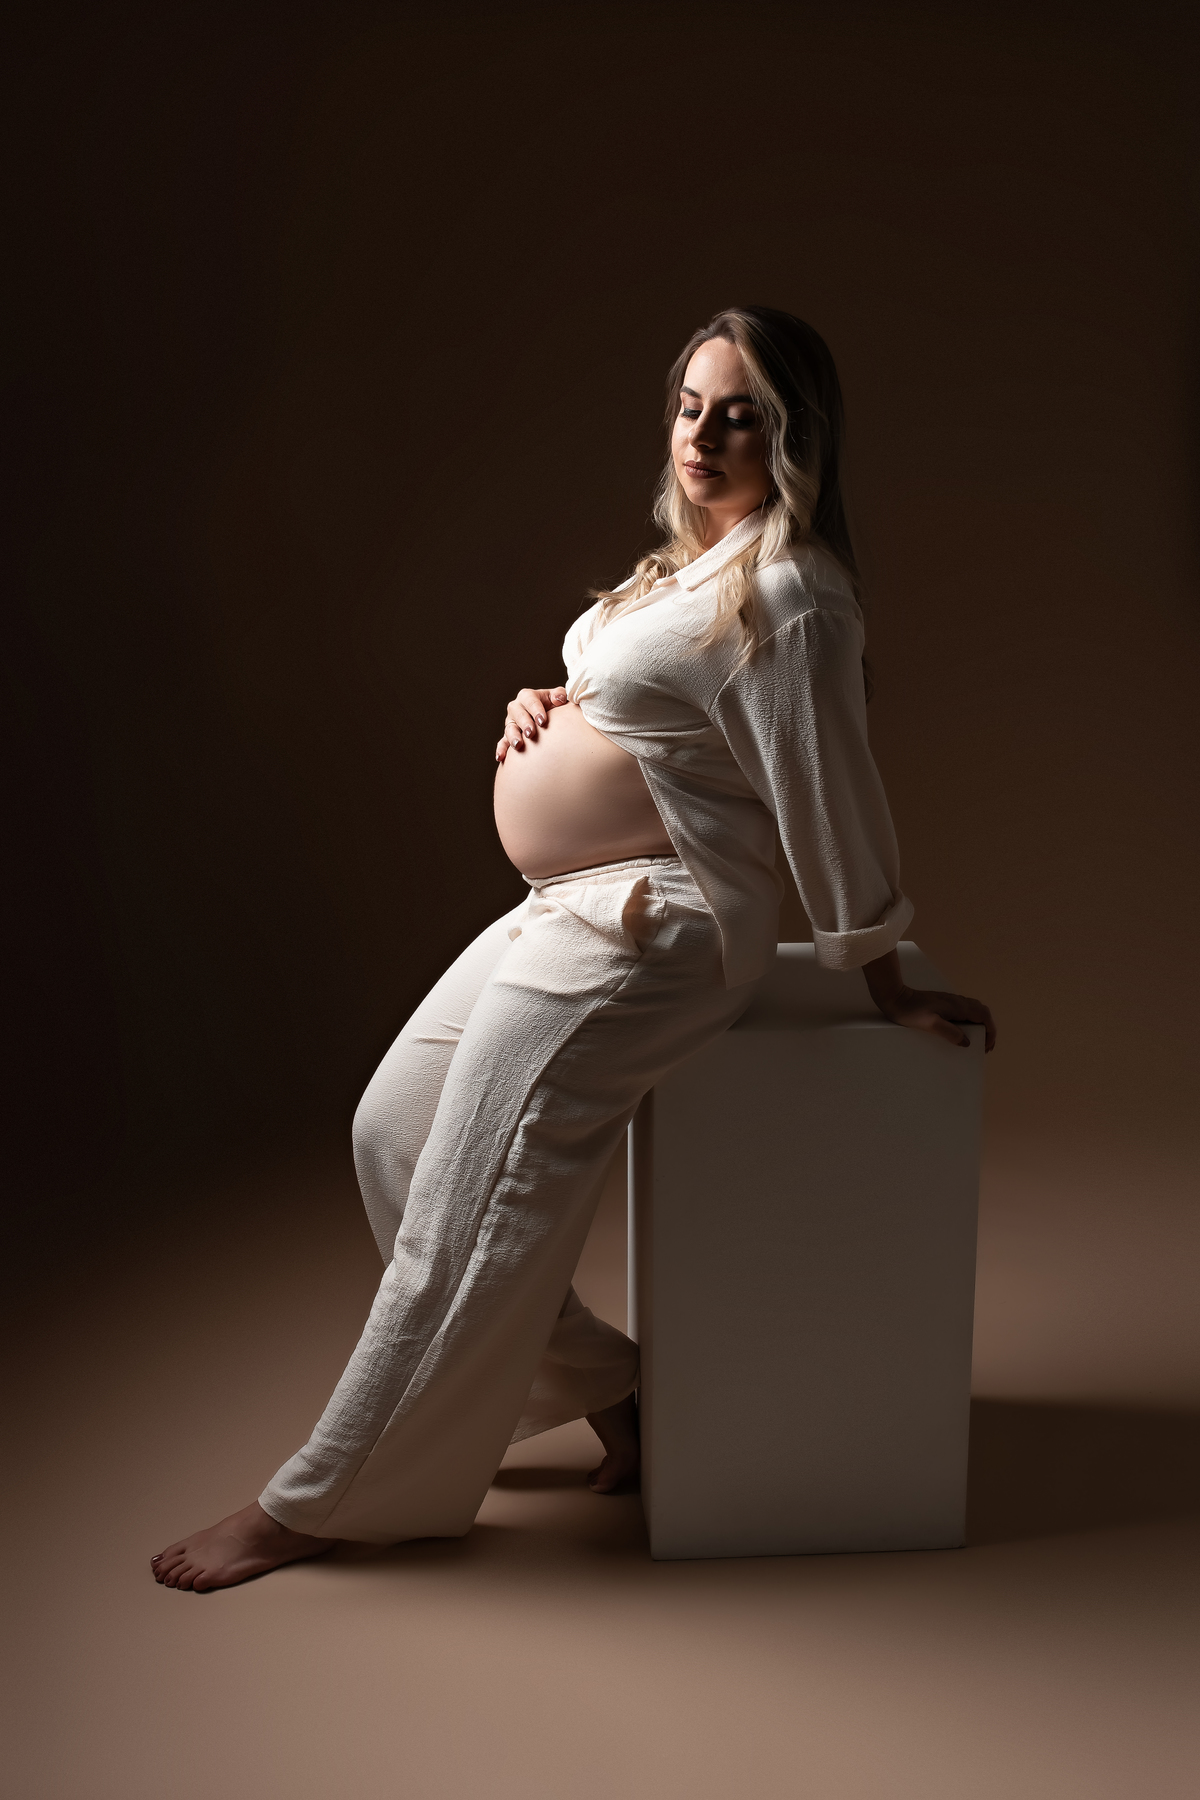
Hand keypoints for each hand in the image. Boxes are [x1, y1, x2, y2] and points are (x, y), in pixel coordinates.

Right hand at [495, 686, 569, 761]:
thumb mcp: (558, 698)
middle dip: (524, 723)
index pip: (530, 700)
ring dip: (513, 737)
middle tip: (531, 733)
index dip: (536, 710)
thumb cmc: (555, 707)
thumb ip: (560, 695)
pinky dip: (501, 749)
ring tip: (518, 745)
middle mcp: (516, 708)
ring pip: (509, 728)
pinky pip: (503, 742)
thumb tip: (559, 698)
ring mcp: (511, 723)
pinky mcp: (508, 736)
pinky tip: (500, 757)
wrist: (550, 720)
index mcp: (528, 696)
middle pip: (517, 713)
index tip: (542, 721)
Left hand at [862, 950, 995, 1051]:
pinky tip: (963, 1030)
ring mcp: (951, 1000)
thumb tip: (966, 1042)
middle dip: (988, 1029)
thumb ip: (949, 1032)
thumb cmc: (911, 1012)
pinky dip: (971, 1020)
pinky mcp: (943, 1002)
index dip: (990, 1031)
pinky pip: (965, 1010)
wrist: (896, 998)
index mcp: (958, 1006)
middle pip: (982, 1012)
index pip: (984, 1016)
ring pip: (975, 1010)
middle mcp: (957, 1001)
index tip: (988, 1046)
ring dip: (981, 1024)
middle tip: (985, 1046)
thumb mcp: (930, 1024)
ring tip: (977, 1040)